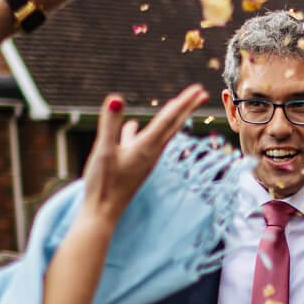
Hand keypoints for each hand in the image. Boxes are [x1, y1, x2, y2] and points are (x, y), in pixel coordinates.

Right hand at [80, 85, 212, 219]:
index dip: (183, 102)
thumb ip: (110, 123)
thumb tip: (116, 98)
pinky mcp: (134, 165)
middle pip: (172, 125)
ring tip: (175, 105)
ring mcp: (143, 159)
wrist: (102, 213)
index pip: (169, 119)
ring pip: (160, 133)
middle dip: (186, 107)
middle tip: (201, 93)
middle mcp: (150, 153)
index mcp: (146, 147)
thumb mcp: (104, 150)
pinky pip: (143, 142)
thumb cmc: (103, 184)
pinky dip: (142, 130)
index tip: (199, 90)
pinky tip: (132, 125)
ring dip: (168, 118)